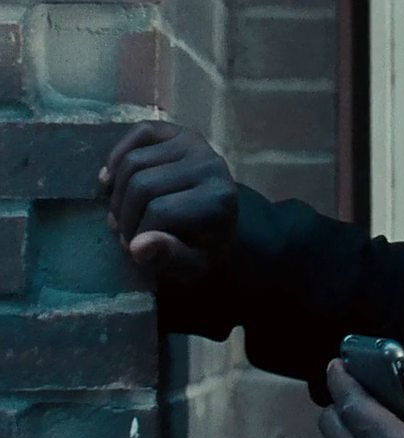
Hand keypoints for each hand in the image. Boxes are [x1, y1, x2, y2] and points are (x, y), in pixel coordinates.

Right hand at [99, 121, 236, 280]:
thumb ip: (170, 258)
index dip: (138, 234)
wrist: (218, 222)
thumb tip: (138, 246)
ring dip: (117, 192)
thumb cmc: (203, 246)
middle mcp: (211, 166)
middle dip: (124, 214)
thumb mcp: (192, 266)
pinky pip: (139, 133)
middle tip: (124, 232)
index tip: (134, 249)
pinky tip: (111, 179)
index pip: (160, 212)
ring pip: (133, 162)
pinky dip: (118, 155)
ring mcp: (196, 145)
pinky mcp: (181, 132)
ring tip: (122, 212)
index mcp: (218, 201)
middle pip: (142, 185)